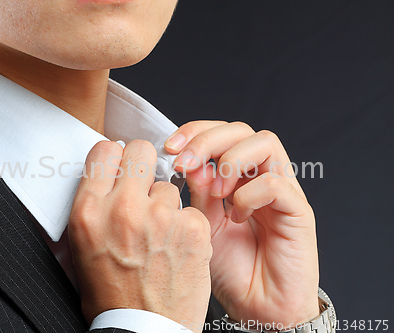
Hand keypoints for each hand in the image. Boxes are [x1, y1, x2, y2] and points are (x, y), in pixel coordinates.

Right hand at [69, 140, 212, 330]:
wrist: (143, 331)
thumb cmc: (110, 294)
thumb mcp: (82, 247)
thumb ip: (93, 204)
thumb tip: (103, 174)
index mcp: (89, 212)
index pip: (104, 150)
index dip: (114, 157)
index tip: (120, 167)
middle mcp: (123, 208)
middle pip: (141, 150)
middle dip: (143, 164)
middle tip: (145, 185)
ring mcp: (161, 217)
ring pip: (169, 185)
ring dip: (165, 204)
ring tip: (160, 234)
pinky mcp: (192, 229)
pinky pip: (190, 209)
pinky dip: (187, 225)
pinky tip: (178, 248)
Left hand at [165, 121, 319, 327]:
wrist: (257, 308)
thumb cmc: (231, 269)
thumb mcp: (202, 224)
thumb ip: (198, 192)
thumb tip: (188, 161)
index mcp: (237, 177)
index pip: (220, 134)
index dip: (194, 132)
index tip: (170, 148)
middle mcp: (260, 177)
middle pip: (241, 130)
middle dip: (207, 139)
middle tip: (184, 162)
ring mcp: (282, 191)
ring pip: (265, 143)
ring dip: (230, 162)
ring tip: (215, 194)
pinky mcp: (298, 211)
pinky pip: (275, 184)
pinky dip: (248, 195)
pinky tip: (237, 216)